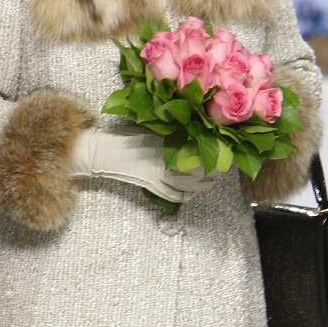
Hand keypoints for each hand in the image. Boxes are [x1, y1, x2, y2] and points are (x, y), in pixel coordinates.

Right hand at [71, 129, 220, 203]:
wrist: (106, 151)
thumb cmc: (127, 137)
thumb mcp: (153, 130)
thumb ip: (172, 134)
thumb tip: (192, 136)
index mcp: (166, 145)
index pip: (196, 153)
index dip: (211, 155)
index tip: (221, 154)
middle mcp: (165, 162)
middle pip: (194, 171)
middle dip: (210, 172)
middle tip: (220, 170)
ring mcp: (157, 176)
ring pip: (186, 185)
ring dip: (200, 186)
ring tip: (210, 183)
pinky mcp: (151, 185)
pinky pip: (171, 195)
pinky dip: (183, 196)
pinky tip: (190, 194)